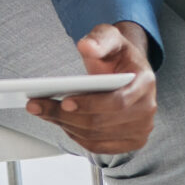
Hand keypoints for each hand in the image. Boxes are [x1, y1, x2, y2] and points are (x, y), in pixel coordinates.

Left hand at [28, 22, 156, 155]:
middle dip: (66, 116)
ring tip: (42, 111)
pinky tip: (60, 122)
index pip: (118, 102)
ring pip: (96, 136)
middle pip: (102, 122)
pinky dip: (75, 136)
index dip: (91, 104)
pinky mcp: (129, 142)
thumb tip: (87, 46)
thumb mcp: (110, 37)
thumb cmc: (117, 54)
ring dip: (65, 126)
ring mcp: (140, 129)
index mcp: (145, 83)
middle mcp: (146, 109)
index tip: (64, 101)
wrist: (126, 69)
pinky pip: (97, 146)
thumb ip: (99, 40)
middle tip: (37, 105)